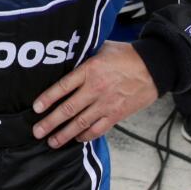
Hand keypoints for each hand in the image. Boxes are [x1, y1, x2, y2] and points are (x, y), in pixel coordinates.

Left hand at [31, 41, 157, 147]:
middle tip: (37, 131)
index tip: (36, 108)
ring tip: (52, 142)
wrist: (154, 68)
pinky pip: (97, 129)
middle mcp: (95, 88)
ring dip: (64, 134)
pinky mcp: (116, 114)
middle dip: (51, 122)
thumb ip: (85, 54)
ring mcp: (106, 104)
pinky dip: (86, 136)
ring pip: (80, 123)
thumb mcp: (103, 48)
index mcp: (90, 69)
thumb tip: (68, 54)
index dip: (48, 98)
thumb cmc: (127, 55)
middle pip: (68, 108)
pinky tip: (76, 139)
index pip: (63, 86)